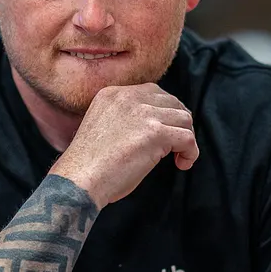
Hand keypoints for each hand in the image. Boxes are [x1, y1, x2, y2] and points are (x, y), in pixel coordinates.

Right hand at [49, 84, 197, 208]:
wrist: (79, 179)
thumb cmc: (88, 165)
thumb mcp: (102, 127)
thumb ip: (125, 119)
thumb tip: (155, 127)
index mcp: (113, 94)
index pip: (153, 92)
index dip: (165, 112)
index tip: (165, 131)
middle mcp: (128, 97)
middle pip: (172, 102)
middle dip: (179, 123)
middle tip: (176, 145)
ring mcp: (143, 114)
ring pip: (184, 118)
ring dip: (186, 138)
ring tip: (178, 157)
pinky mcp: (155, 133)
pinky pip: (188, 138)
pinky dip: (191, 152)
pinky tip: (182, 164)